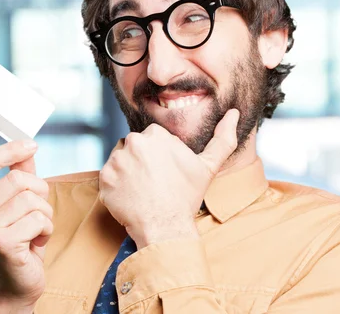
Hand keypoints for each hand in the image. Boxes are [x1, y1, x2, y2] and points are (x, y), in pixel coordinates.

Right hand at [0, 140, 52, 313]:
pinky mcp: (2, 242)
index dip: (9, 150)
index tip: (31, 145)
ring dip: (45, 215)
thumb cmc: (18, 243)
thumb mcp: (17, 206)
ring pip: (32, 200)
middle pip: (17, 179)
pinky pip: (39, 219)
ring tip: (35, 231)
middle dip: (40, 192)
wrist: (14, 287)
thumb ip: (19, 176)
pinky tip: (36, 243)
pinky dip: (47, 230)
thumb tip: (27, 148)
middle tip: (39, 211)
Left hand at [99, 109, 239, 248]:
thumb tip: (234, 113)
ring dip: (128, 171)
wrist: (166, 227)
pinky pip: (107, 177)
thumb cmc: (186, 197)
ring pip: (120, 160)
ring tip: (142, 189)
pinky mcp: (104, 178)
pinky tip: (130, 197)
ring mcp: (116, 161)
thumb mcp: (208, 167)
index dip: (160, 155)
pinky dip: (116, 186)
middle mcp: (133, 142)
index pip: (152, 138)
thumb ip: (223, 138)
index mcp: (156, 135)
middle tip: (154, 182)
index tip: (166, 172)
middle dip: (142, 161)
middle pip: (134, 147)